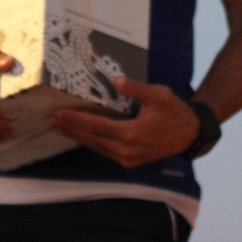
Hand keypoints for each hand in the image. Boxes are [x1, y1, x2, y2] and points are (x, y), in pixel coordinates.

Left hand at [48, 76, 201, 167]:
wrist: (190, 134)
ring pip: (96, 147)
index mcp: (131, 134)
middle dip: (70, 128)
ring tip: (60, 127)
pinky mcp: (130, 161)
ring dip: (77, 136)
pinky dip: (91, 142)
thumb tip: (116, 80)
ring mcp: (128, 158)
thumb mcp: (159, 95)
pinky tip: (82, 135)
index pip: (95, 126)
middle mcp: (126, 150)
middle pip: (91, 138)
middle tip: (51, 119)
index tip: (58, 112)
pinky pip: (105, 151)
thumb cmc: (175, 112)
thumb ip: (136, 89)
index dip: (75, 119)